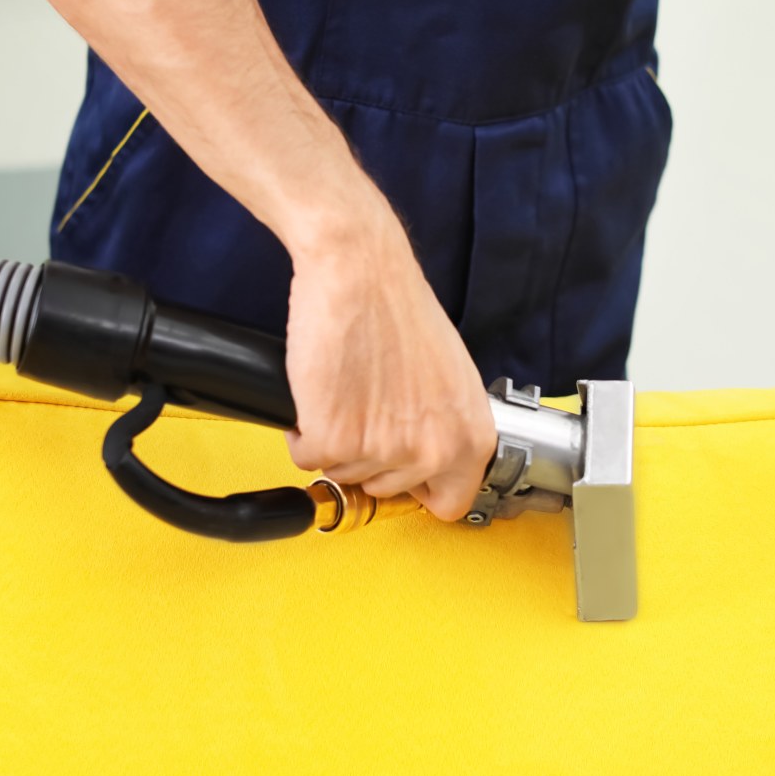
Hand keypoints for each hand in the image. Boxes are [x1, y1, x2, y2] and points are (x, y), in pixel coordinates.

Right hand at [281, 220, 496, 520]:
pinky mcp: (333, 438)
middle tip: (366, 407)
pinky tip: (321, 392)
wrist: (359, 272)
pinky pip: (308, 459)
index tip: (402, 474)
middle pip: (387, 490)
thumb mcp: (451, 378)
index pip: (449, 504)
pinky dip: (303, 431)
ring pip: (345, 473)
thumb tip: (430, 461)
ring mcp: (382, 449)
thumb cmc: (400, 311)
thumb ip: (447, 428)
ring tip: (347, 390)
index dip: (419, 488)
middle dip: (370, 457)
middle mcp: (432, 451)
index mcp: (471, 437)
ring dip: (336, 439)